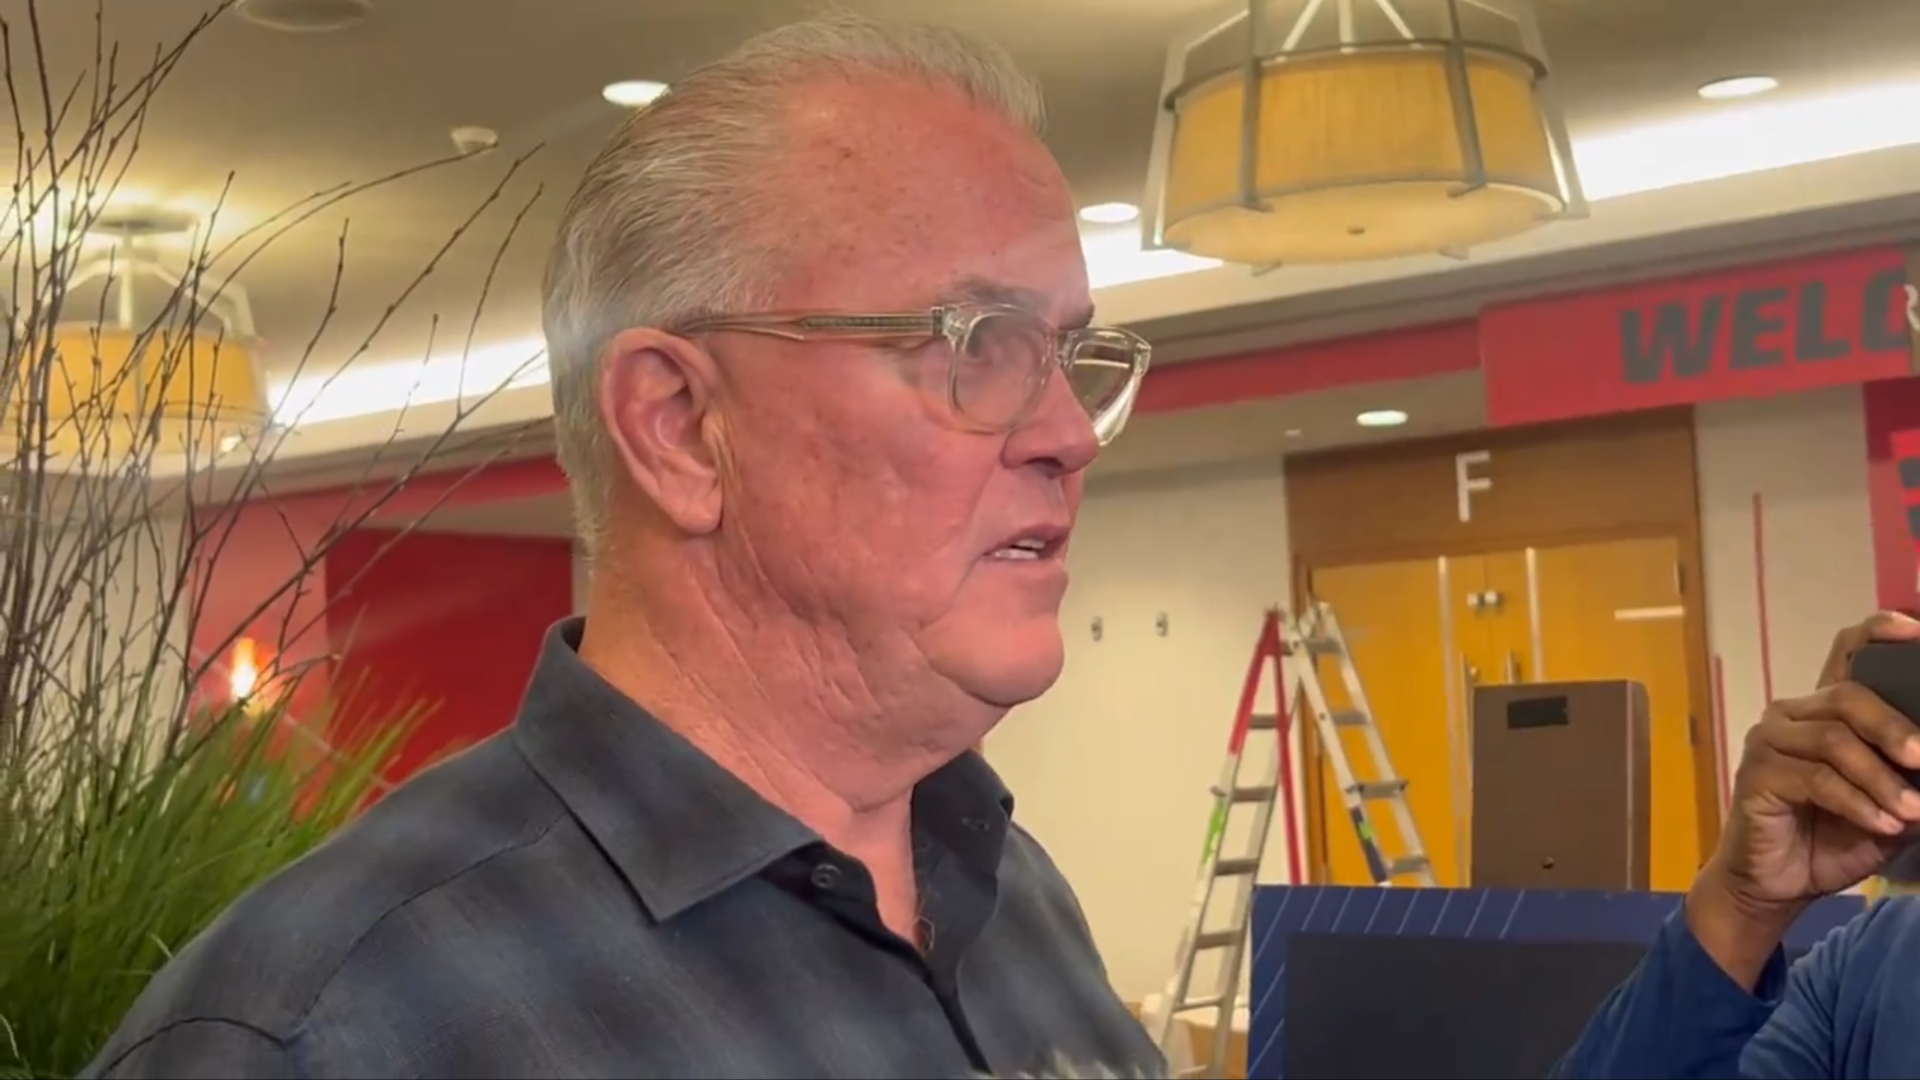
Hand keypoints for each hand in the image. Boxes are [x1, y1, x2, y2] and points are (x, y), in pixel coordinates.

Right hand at [1690, 612, 1919, 983]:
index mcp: (1826, 713)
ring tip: (1910, 812)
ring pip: (1834, 739)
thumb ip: (1914, 778)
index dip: (1879, 633)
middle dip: (1896, 727)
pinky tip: (1882, 823)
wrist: (1777, 884)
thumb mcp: (1891, 804)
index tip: (1917, 631)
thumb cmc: (1833, 838)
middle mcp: (1793, 715)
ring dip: (1882, 779)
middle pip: (1848, 695)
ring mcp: (1769, 742)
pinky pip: (1815, 778)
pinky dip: (1858, 802)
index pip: (1847, 653)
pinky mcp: (1756, 774)